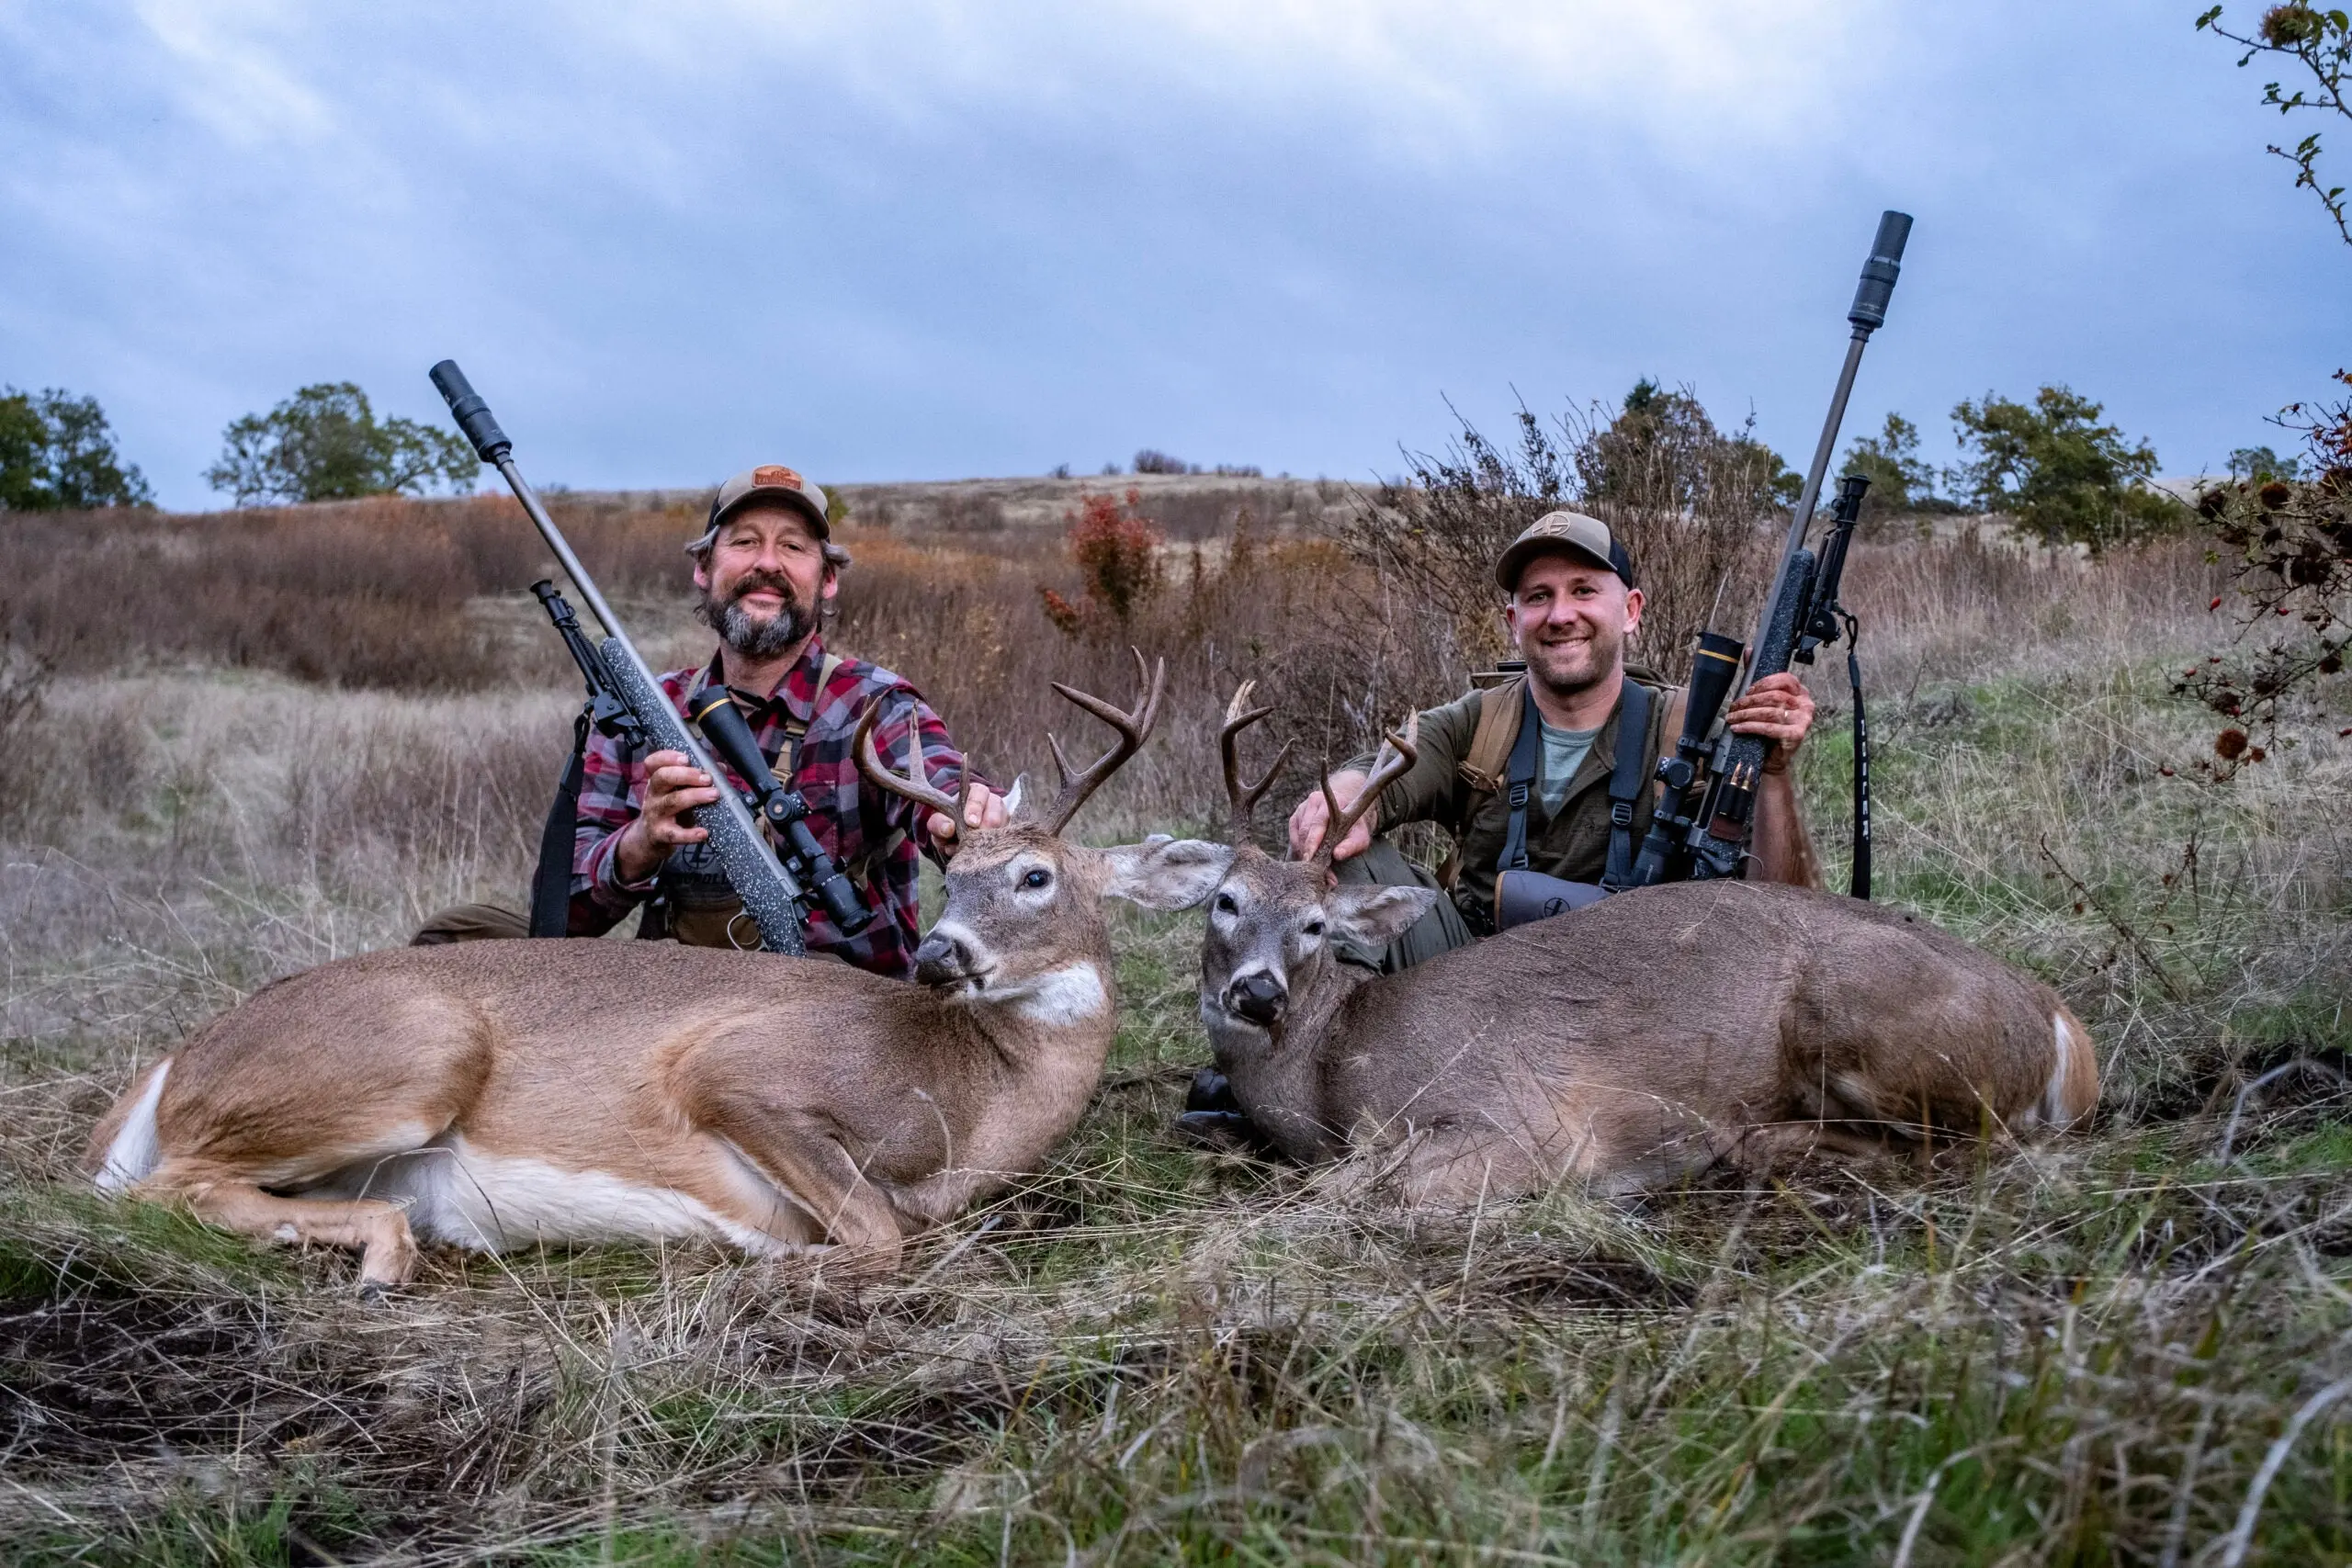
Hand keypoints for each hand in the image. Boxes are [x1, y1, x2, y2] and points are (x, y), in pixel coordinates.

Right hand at [614, 749, 718, 883]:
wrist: (649, 839)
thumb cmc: (669, 810)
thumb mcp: (677, 792)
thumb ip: (697, 779)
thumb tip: (720, 768)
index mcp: (657, 781)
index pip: (653, 763)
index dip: (667, 757)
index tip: (686, 758)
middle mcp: (653, 795)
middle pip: (662, 778)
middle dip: (686, 775)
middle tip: (707, 778)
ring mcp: (654, 815)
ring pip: (672, 802)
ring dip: (695, 796)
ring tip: (714, 795)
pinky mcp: (659, 835)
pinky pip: (674, 834)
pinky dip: (689, 834)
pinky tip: (703, 833)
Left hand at [926, 783, 1012, 854]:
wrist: (955, 842)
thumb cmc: (948, 826)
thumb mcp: (939, 823)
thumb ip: (938, 823)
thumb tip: (948, 828)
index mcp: (975, 793)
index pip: (980, 792)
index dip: (975, 806)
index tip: (970, 822)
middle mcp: (993, 803)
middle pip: (996, 811)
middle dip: (986, 826)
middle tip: (976, 839)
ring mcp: (1005, 820)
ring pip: (1004, 828)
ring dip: (989, 840)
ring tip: (975, 850)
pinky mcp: (1010, 835)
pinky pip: (1007, 841)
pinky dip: (995, 850)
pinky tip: (984, 855)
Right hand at [1287, 769, 1375, 861]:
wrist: (1347, 814)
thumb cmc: (1354, 828)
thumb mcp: (1360, 837)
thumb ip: (1351, 846)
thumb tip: (1338, 854)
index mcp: (1334, 801)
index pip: (1318, 823)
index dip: (1313, 841)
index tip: (1309, 858)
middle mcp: (1315, 801)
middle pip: (1306, 830)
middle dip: (1308, 851)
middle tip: (1312, 869)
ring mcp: (1303, 808)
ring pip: (1298, 834)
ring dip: (1303, 851)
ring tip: (1312, 865)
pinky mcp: (1296, 818)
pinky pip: (1293, 837)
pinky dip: (1299, 849)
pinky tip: (1308, 856)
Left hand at [1725, 672, 1815, 773]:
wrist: (1773, 759)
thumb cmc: (1769, 728)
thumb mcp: (1764, 702)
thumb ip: (1759, 678)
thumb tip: (1749, 651)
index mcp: (1801, 693)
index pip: (1785, 679)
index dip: (1764, 683)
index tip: (1747, 691)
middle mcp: (1806, 705)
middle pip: (1774, 696)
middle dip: (1749, 701)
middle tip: (1733, 707)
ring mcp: (1804, 720)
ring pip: (1770, 712)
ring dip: (1746, 714)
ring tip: (1732, 718)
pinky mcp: (1796, 735)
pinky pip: (1769, 727)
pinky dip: (1750, 727)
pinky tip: (1738, 728)